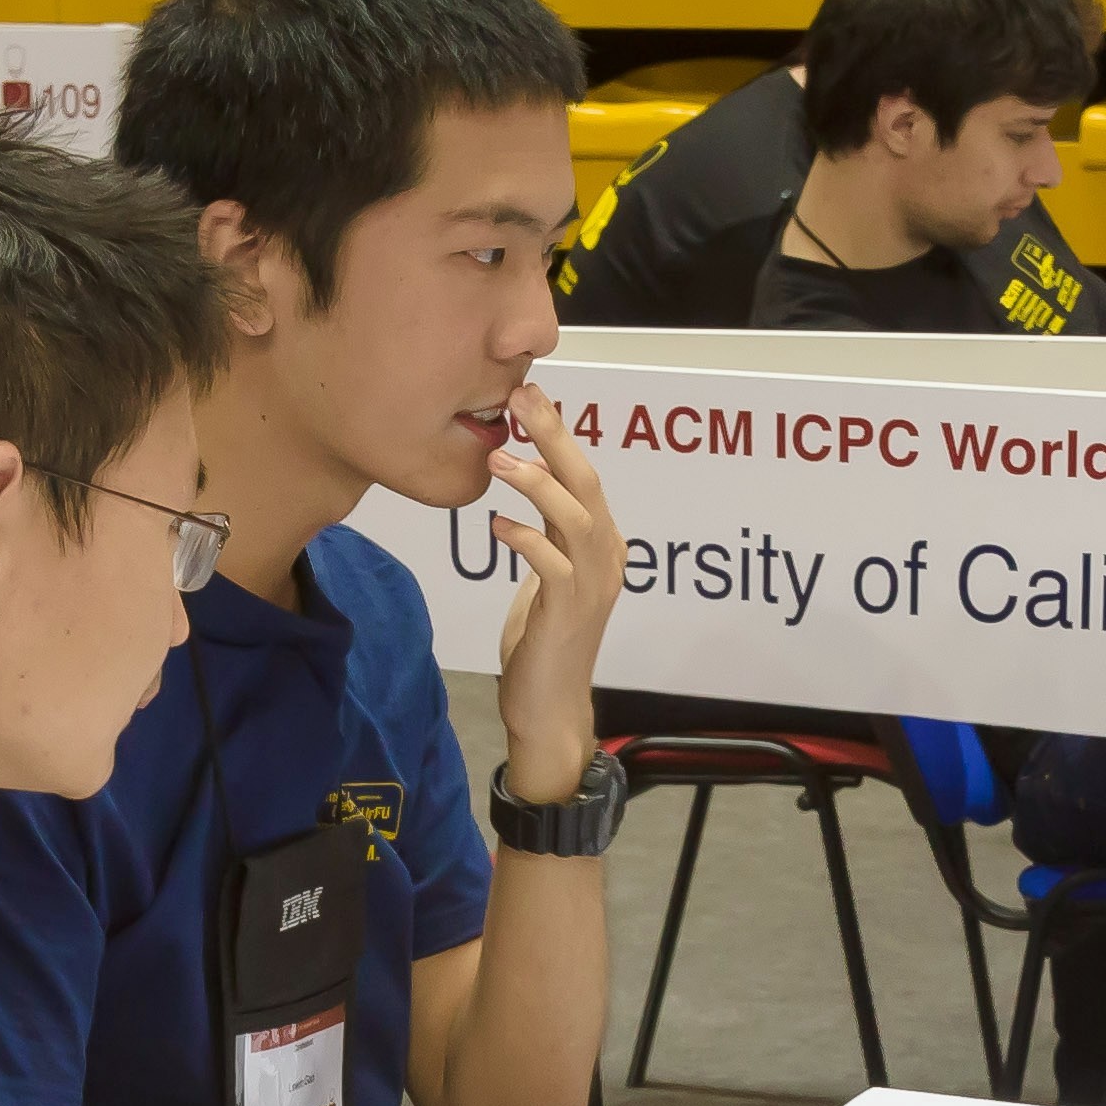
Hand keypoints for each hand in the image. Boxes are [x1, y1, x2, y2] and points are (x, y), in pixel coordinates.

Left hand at [478, 383, 621, 798]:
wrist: (549, 709)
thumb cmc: (543, 646)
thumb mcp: (546, 583)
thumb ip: (545, 544)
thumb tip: (525, 508)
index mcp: (603, 547)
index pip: (584, 478)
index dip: (559, 435)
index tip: (530, 397)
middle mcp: (606, 560)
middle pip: (588, 483)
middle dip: (556, 436)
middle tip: (524, 396)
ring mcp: (593, 586)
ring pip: (576, 517)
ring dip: (538, 482)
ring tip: (501, 455)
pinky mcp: (569, 613)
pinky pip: (552, 565)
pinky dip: (526, 539)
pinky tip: (498, 524)